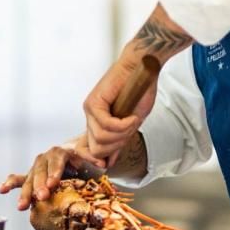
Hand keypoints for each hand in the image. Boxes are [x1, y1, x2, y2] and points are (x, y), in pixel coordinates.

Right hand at [0, 134, 101, 210]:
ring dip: (26, 192)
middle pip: (41, 172)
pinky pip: (19, 178)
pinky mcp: (31, 175)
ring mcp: (37, 166)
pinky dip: (10, 183)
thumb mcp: (89, 157)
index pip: (56, 162)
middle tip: (41, 196)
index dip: (54, 172)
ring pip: (29, 178)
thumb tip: (102, 163)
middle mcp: (46, 157)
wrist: (74, 154)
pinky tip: (1, 190)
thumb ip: (93, 159)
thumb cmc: (83, 159)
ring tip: (22, 205)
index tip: (53, 183)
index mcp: (60, 151)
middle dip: (40, 185)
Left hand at [83, 49, 157, 165]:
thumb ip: (119, 141)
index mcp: (97, 123)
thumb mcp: (131, 124)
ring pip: (101, 139)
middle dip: (117, 147)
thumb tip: (108, 162)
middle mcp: (90, 117)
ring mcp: (90, 109)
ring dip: (122, 134)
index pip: (88, 150)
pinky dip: (123, 125)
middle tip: (131, 130)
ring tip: (133, 120)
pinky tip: (132, 117)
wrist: (142, 67)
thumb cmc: (140, 92)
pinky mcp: (93, 102)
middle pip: (96, 149)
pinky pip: (106, 125)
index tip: (109, 163)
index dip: (98, 160)